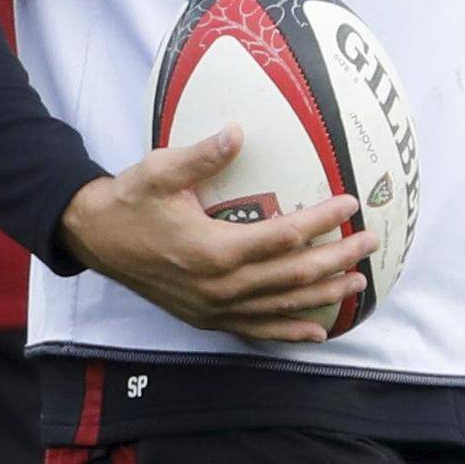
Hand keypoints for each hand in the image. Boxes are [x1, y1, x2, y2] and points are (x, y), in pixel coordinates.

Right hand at [58, 132, 372, 343]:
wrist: (94, 238)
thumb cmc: (129, 202)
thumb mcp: (159, 172)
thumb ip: (202, 155)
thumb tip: (238, 132)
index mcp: (213, 249)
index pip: (284, 236)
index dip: (322, 221)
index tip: (350, 203)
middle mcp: (219, 286)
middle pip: (293, 275)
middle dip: (338, 258)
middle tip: (370, 241)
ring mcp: (214, 307)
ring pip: (282, 304)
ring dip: (323, 294)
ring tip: (357, 281)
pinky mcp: (206, 318)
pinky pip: (256, 329)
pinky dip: (288, 331)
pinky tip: (316, 331)